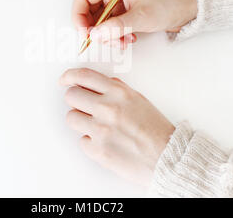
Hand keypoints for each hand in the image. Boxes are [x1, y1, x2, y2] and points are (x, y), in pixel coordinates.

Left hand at [59, 68, 174, 185]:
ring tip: (97, 126)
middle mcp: (107, 108)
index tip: (64, 80)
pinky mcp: (97, 150)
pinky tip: (105, 142)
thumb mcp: (138, 99)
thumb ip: (116, 89)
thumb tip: (96, 84)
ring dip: (80, 120)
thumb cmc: (156, 129)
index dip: (68, 76)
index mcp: (118, 93)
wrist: (167, 157)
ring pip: (71, 117)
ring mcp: (100, 130)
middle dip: (75, 100)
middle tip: (83, 106)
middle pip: (71, 96)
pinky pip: (82, 140)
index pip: (83, 76)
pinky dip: (91, 141)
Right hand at [72, 0, 196, 47]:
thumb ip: (116, 26)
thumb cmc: (169, 5)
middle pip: (87, 10)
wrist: (188, 8)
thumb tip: (95, 34)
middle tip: (106, 41)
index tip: (86, 33)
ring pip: (98, 20)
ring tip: (123, 41)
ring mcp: (116, 0)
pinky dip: (114, 35)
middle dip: (95, 29)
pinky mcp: (121, 10)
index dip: (78, 15)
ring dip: (107, 35)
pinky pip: (109, 25)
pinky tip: (128, 38)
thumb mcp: (142, 17)